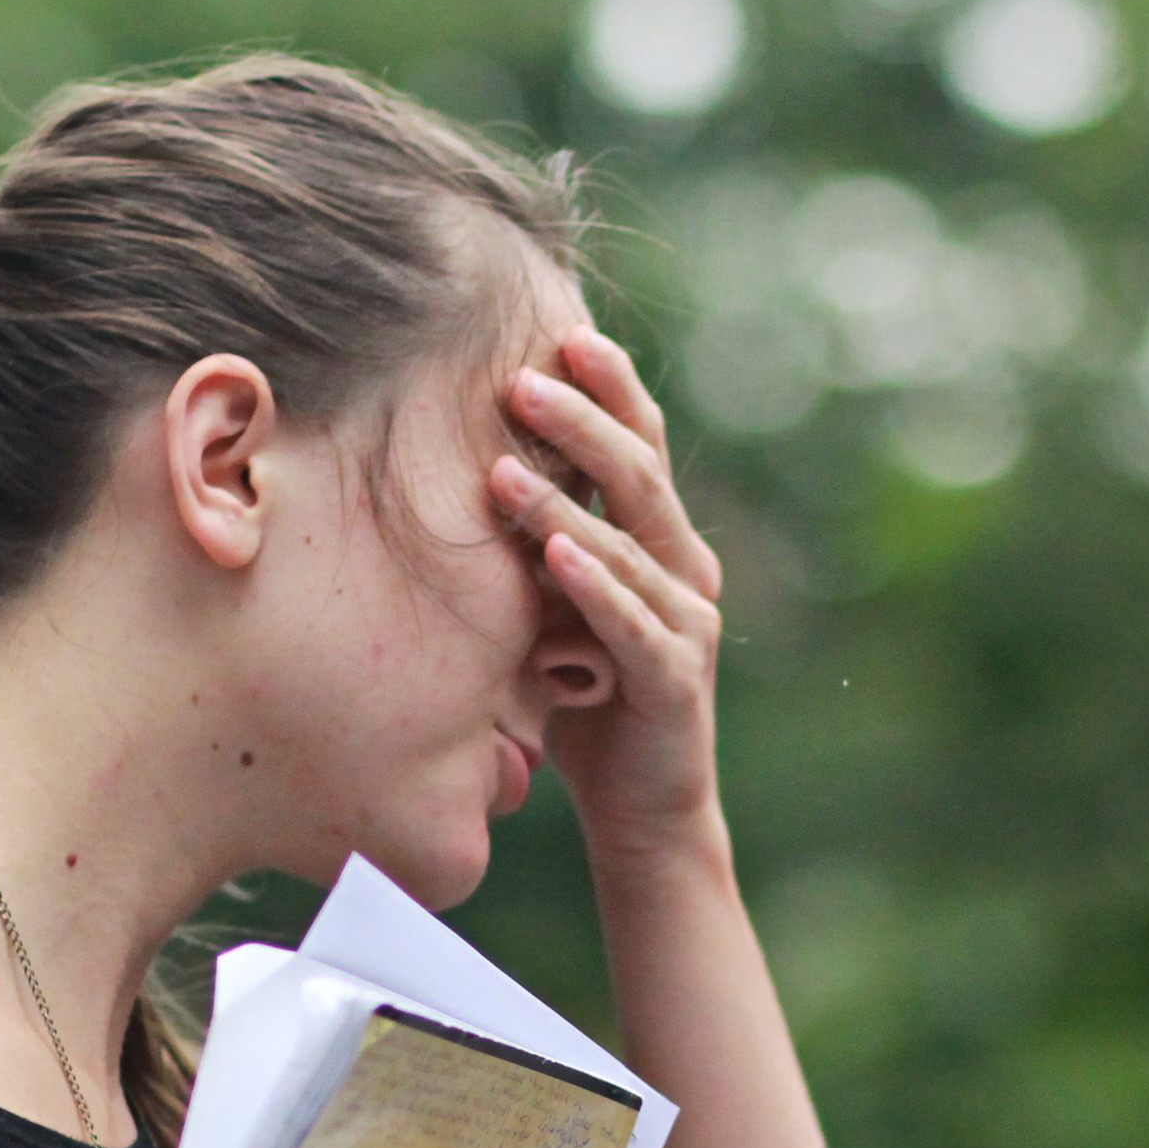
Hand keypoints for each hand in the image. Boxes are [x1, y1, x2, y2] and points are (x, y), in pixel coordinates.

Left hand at [490, 330, 726, 856]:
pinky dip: (593, 585)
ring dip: (563, 501)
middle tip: (523, 379)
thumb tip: (463, 471)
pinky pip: (631, 622)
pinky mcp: (675, 680)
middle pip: (639, 474)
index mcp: (659, 542)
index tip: (556, 334)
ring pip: (627, 543)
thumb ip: (536, 550)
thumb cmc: (589, 704)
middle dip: (583, 421)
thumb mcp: (552, 608)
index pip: (637, 446)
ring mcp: (686, 623)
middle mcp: (684, 570)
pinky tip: (555, 553)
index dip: (606, 389)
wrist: (647, 813)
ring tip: (505, 466)